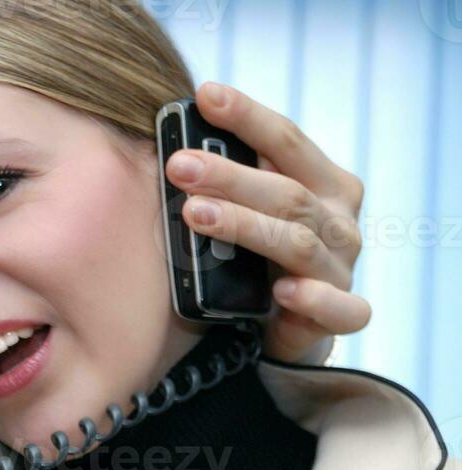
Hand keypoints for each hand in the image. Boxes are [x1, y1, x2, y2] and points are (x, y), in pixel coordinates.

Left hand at [166, 81, 368, 363]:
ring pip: (297, 242)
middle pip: (286, 191)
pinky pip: (340, 307)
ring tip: (196, 214)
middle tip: (178, 164)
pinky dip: (312, 298)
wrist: (290, 328)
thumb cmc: (263, 260)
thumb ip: (231, 184)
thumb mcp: (250, 214)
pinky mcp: (342, 314)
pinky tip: (282, 290)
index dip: (247, 116)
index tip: (205, 94)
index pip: (286, 141)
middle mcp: (339, 220)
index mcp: (323, 184)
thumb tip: (173, 147)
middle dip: (230, 175)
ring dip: (245, 226)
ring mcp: (342, 267)